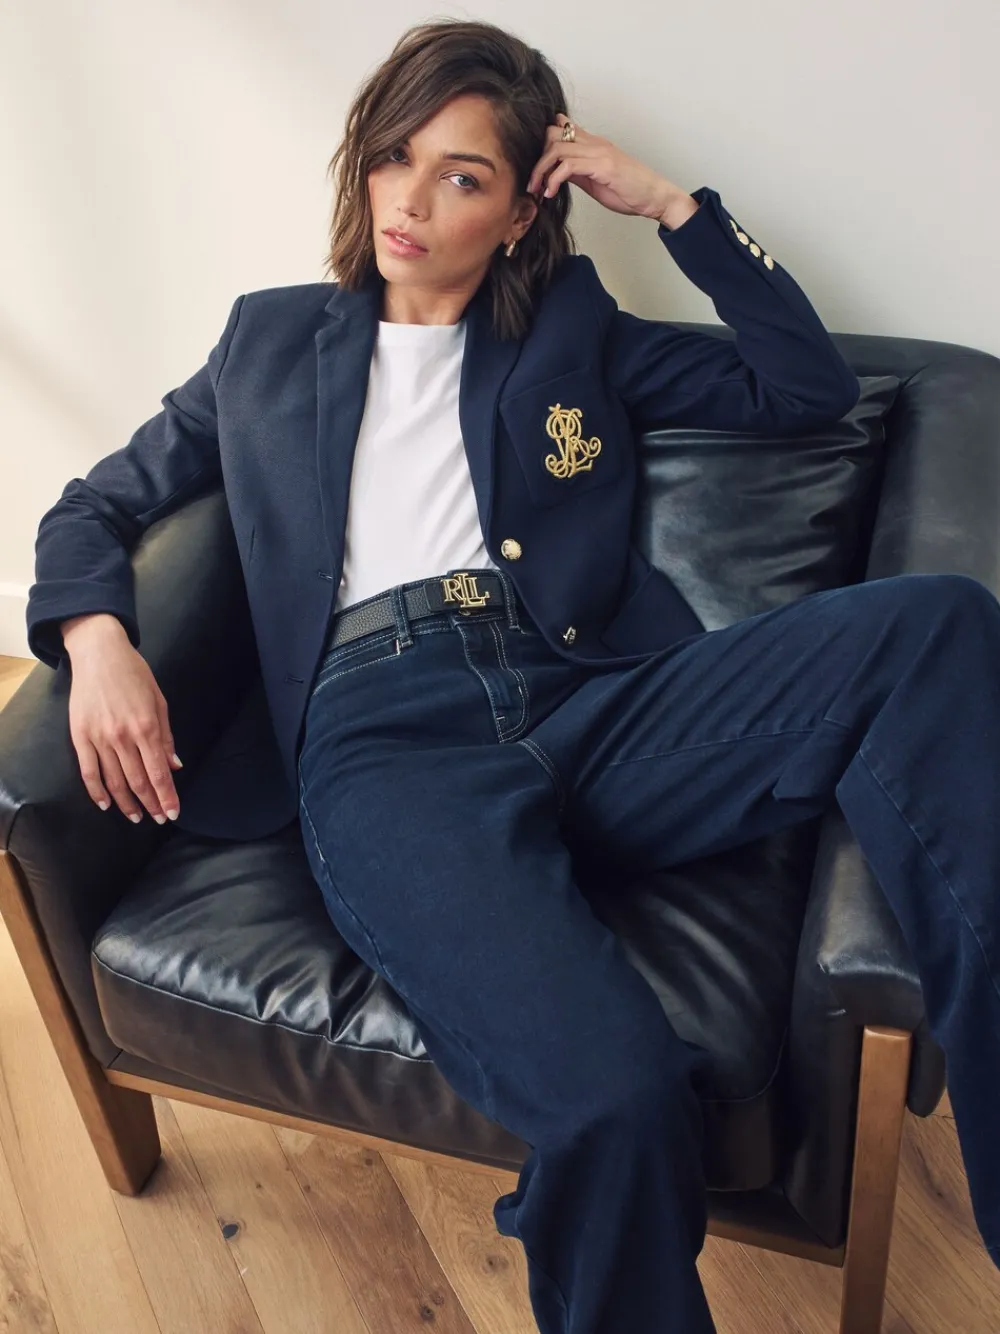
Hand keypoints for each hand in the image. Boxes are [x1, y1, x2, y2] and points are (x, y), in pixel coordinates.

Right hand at [65, 624, 181, 823]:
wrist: (99, 653)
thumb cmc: (134, 674)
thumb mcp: (159, 701)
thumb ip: (166, 737)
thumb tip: (175, 766)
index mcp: (146, 727)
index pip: (159, 772)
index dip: (167, 796)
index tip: (173, 813)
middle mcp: (123, 737)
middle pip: (138, 781)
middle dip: (151, 804)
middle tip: (159, 818)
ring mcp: (99, 738)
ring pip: (114, 781)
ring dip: (127, 803)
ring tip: (136, 817)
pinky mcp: (80, 736)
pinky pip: (88, 771)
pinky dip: (96, 791)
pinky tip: (105, 804)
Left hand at [526, 113, 694, 224]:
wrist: (656, 197)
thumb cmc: (630, 191)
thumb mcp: (596, 180)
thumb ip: (577, 171)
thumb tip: (557, 172)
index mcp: (593, 144)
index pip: (560, 129)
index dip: (542, 147)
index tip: (536, 171)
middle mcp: (594, 143)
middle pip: (552, 134)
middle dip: (536, 158)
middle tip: (532, 182)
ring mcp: (599, 152)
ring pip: (556, 148)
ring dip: (540, 170)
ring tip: (537, 189)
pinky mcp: (603, 166)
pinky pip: (567, 166)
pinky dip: (553, 179)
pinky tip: (551, 193)